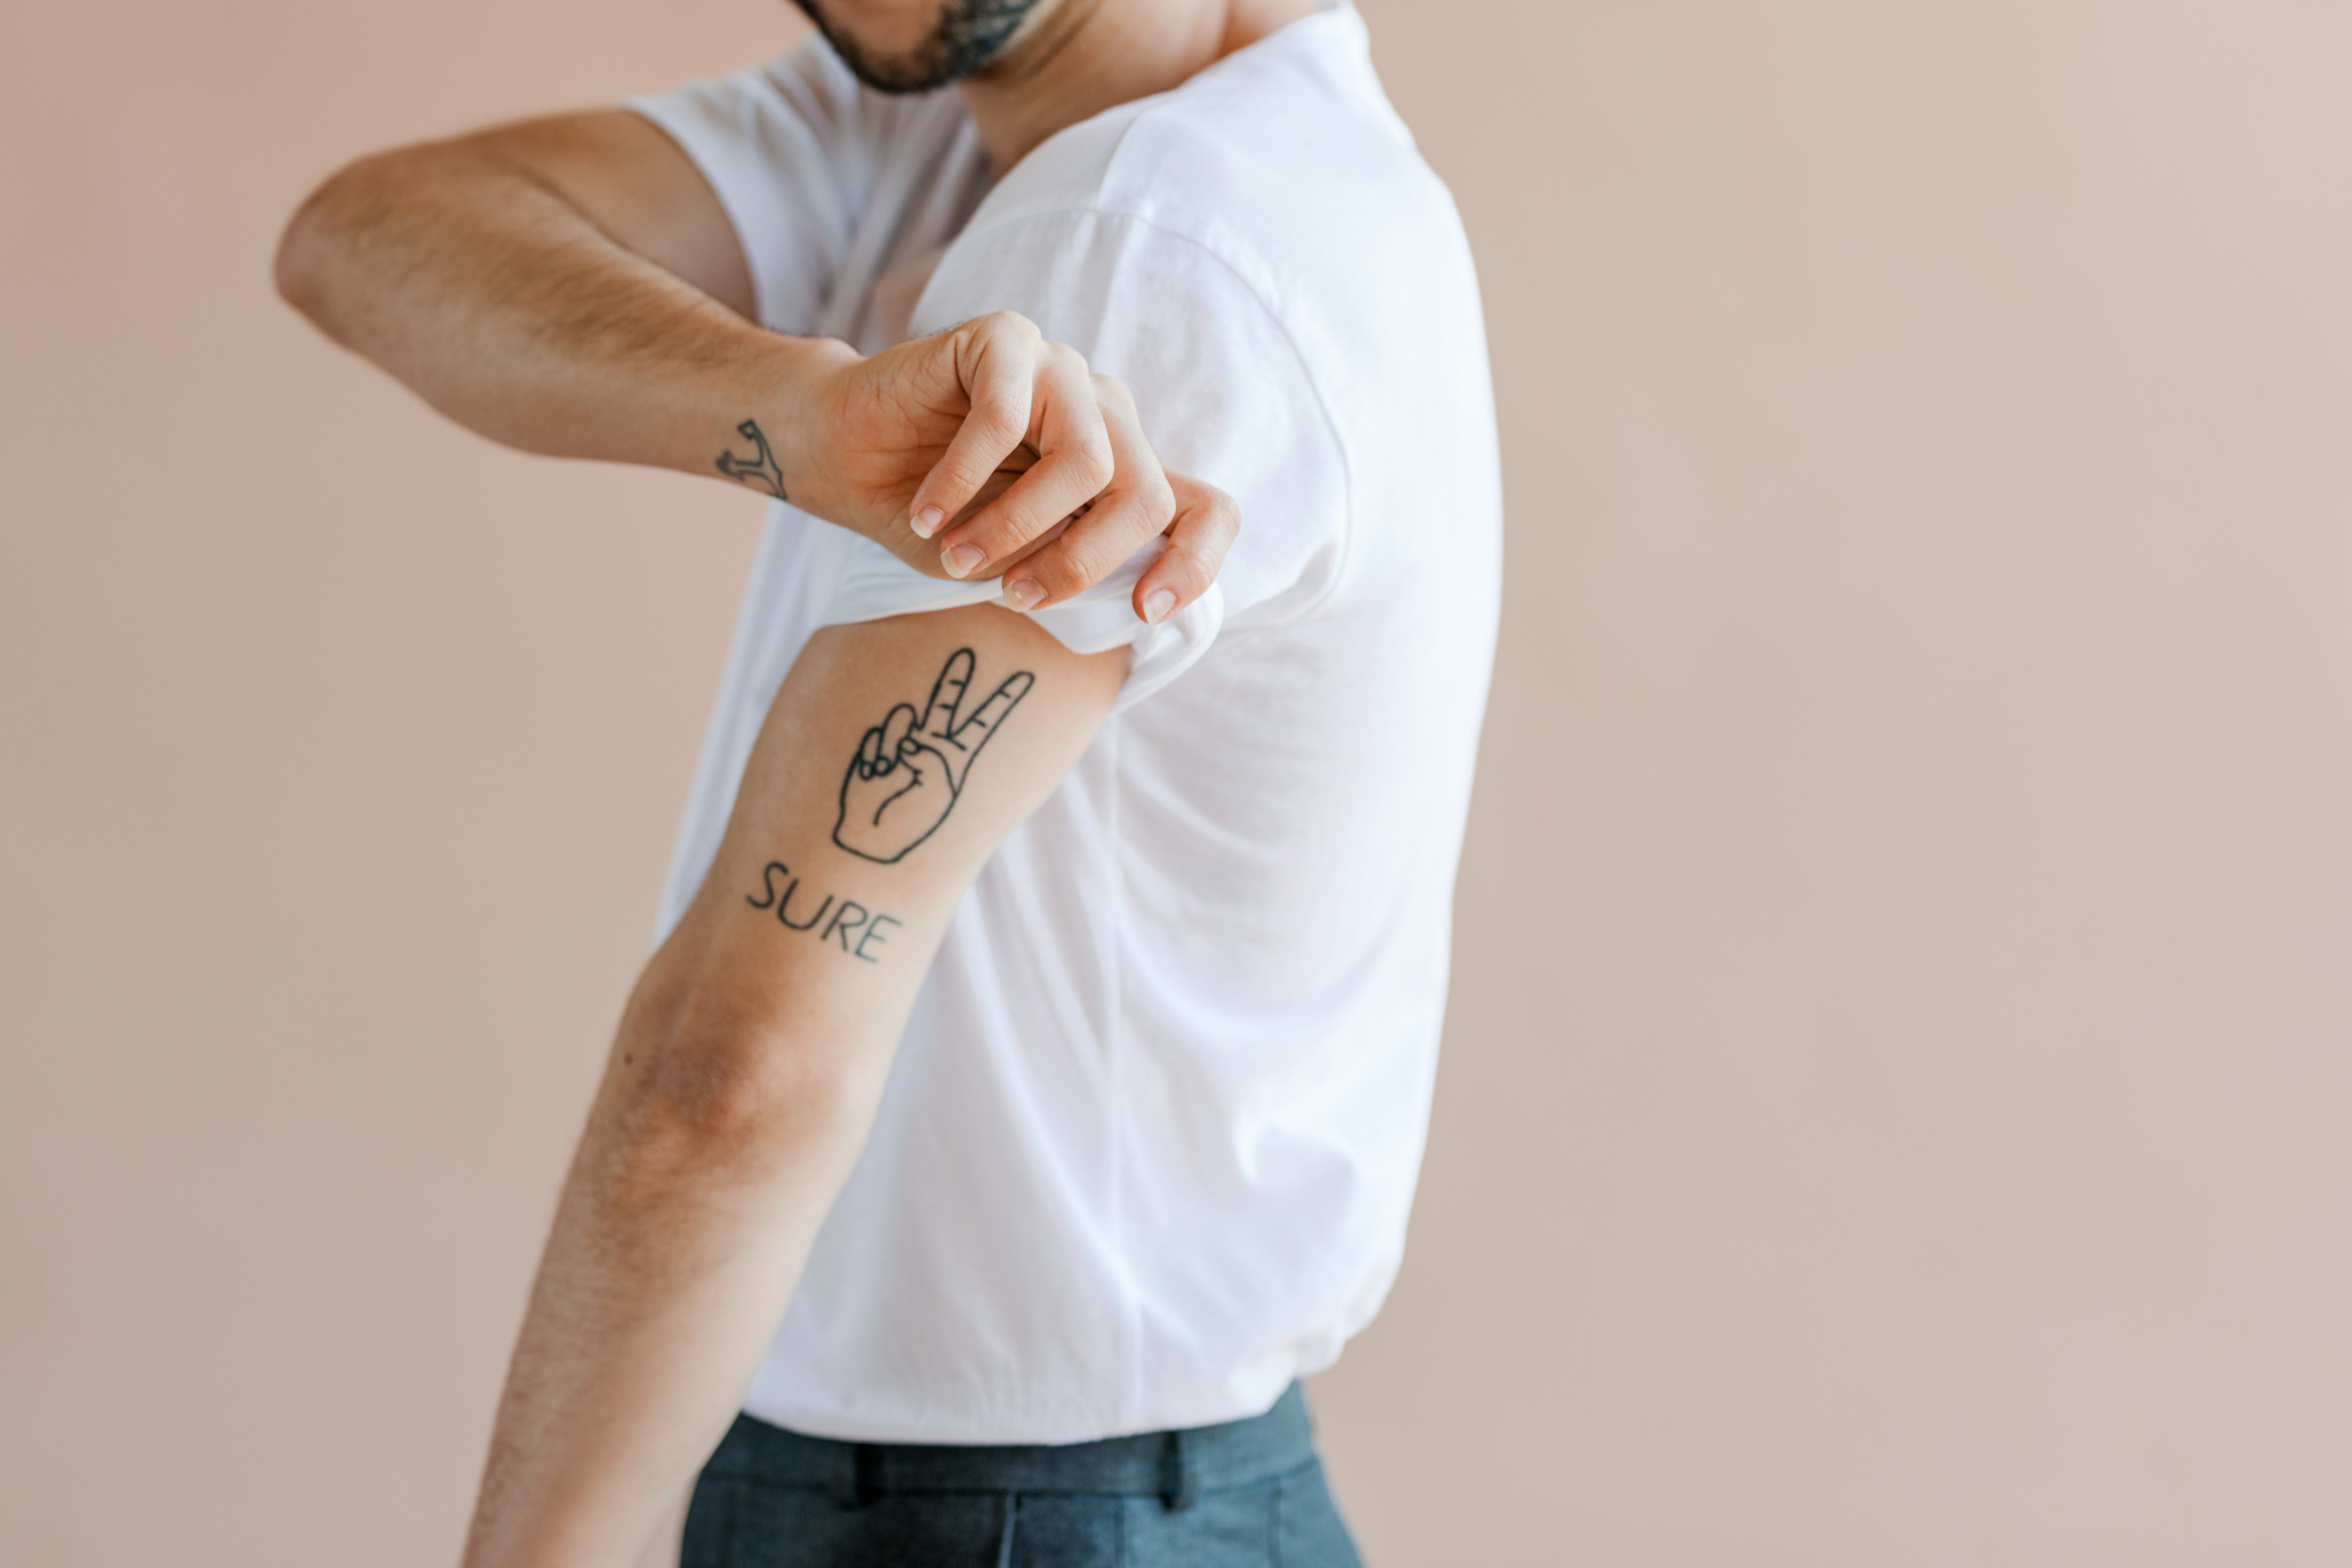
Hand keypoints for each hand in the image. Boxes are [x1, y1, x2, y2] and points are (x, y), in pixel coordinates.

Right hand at [768, 313, 1236, 623]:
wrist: (840, 455)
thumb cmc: (932, 519)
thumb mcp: (1009, 563)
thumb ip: (1066, 568)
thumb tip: (1116, 593)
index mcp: (1123, 470)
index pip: (1206, 510)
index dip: (1196, 564)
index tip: (1147, 613)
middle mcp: (1107, 415)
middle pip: (1146, 497)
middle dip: (1081, 563)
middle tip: (1013, 598)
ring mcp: (1063, 370)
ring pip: (1088, 462)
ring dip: (1016, 526)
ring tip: (956, 556)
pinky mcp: (1009, 338)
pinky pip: (1006, 419)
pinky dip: (961, 481)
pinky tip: (925, 513)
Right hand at [834, 647, 1032, 863]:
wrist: (870, 845)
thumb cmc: (913, 823)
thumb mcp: (940, 787)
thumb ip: (930, 752)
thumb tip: (905, 734)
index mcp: (955, 758)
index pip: (984, 720)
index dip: (1005, 697)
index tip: (1028, 673)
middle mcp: (929, 748)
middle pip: (945, 705)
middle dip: (954, 680)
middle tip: (966, 653)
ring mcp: (898, 749)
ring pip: (901, 721)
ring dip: (895, 742)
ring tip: (892, 770)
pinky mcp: (870, 751)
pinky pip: (873, 738)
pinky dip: (872, 756)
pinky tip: (870, 775)